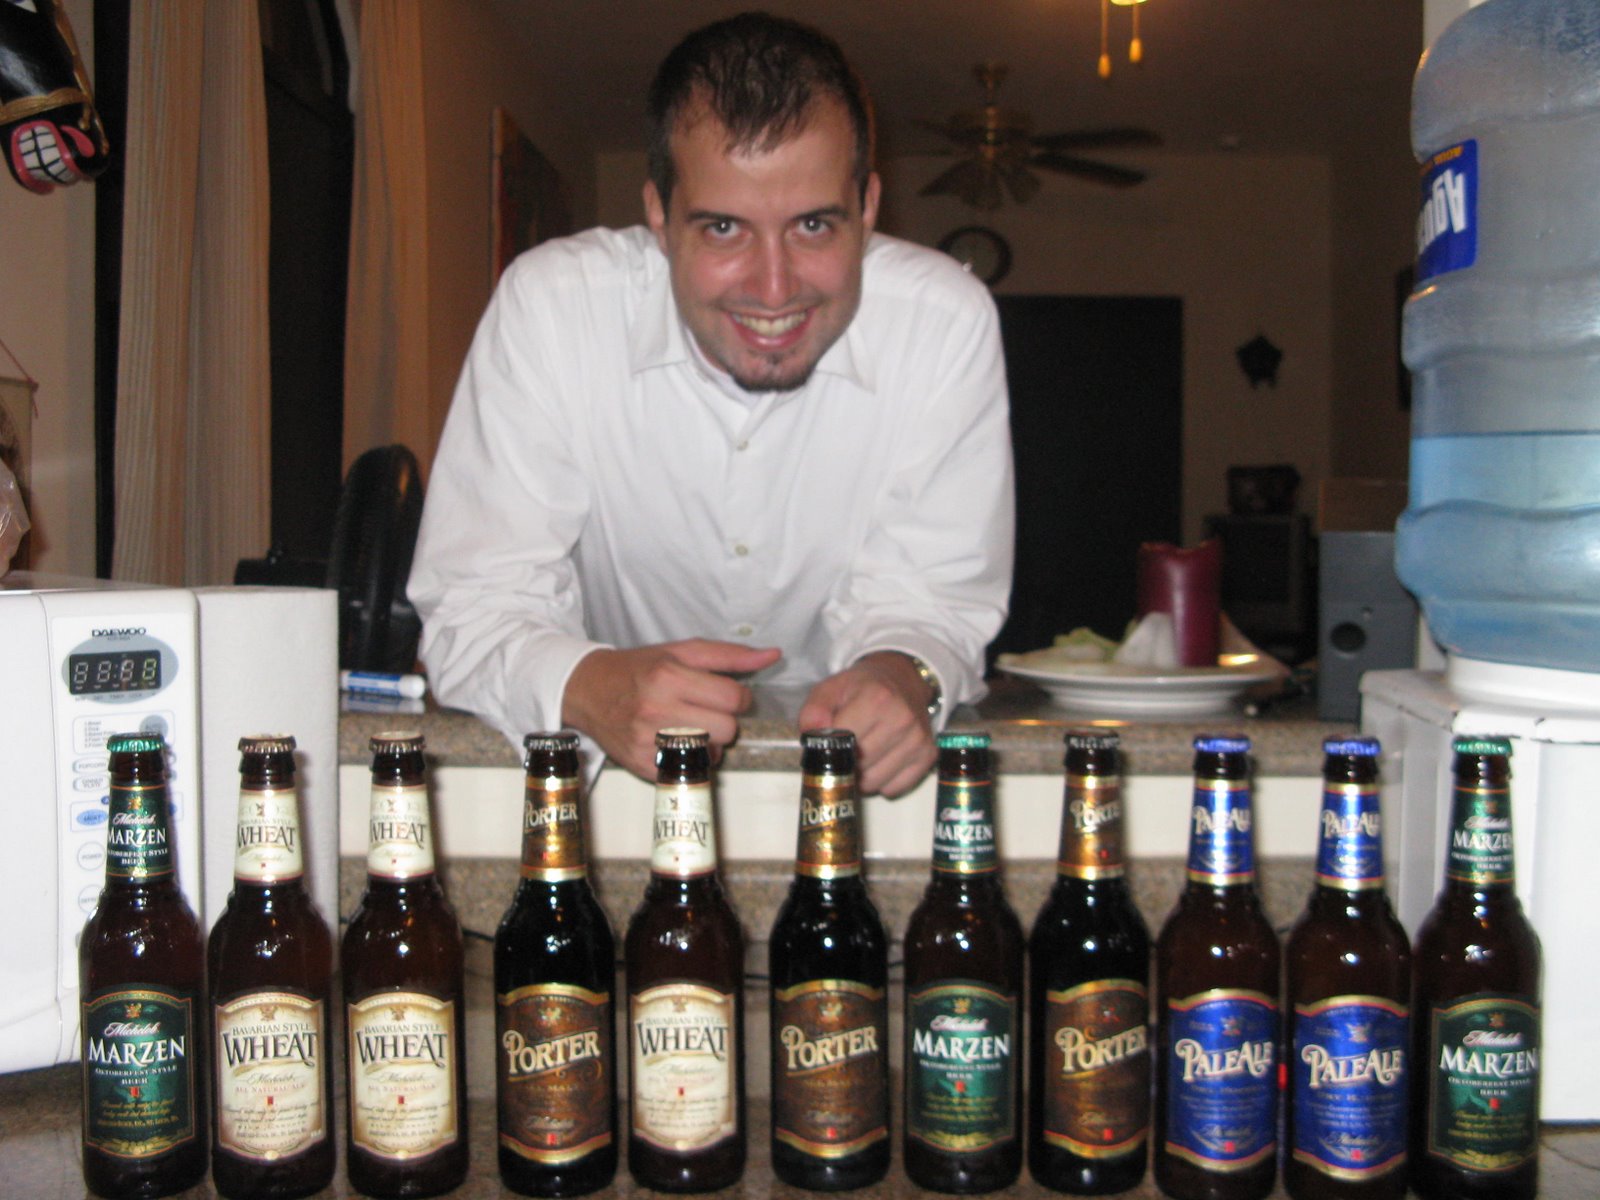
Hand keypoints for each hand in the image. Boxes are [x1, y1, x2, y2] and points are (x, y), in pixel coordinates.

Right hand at [562, 640, 782, 780]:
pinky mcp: (641, 765)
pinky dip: (690, 761)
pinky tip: (676, 744)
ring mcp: (647, 741)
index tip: (724, 694)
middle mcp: (656, 709)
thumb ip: (729, 655)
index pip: (733, 698)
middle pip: (727, 728)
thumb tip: (773, 655)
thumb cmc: (639, 668)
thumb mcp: (680, 651)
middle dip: (724, 720)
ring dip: (710, 743)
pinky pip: (689, 771)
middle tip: (706, 711)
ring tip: (692, 727)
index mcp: (669, 676)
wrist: (587, 690)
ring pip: (712, 753)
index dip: (737, 697)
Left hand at [797, 652, 935, 797]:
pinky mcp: (928, 756)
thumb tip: (812, 736)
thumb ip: (814, 711)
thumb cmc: (862, 687)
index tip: (828, 744)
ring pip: (874, 783)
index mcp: (876, 699)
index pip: (842, 742)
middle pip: (858, 766)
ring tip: (861, 756)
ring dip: (861, 777)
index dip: (829, 748)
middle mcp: (901, 720)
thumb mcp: (831, 688)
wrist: (902, 679)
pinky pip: (894, 789)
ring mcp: (918, 740)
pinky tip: (879, 762)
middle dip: (844, 764)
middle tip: (843, 751)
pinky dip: (882, 783)